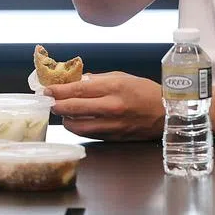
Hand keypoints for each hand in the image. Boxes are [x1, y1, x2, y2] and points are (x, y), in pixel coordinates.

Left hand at [47, 72, 163, 140]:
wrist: (167, 113)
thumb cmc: (145, 92)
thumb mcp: (121, 77)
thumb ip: (97, 80)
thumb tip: (77, 81)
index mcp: (114, 88)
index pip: (79, 89)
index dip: (59, 91)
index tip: (47, 90)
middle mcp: (112, 107)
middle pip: (75, 108)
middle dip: (57, 105)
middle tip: (49, 102)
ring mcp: (113, 125)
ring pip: (78, 126)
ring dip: (66, 119)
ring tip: (62, 113)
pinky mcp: (114, 137)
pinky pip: (89, 134)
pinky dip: (79, 128)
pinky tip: (75, 121)